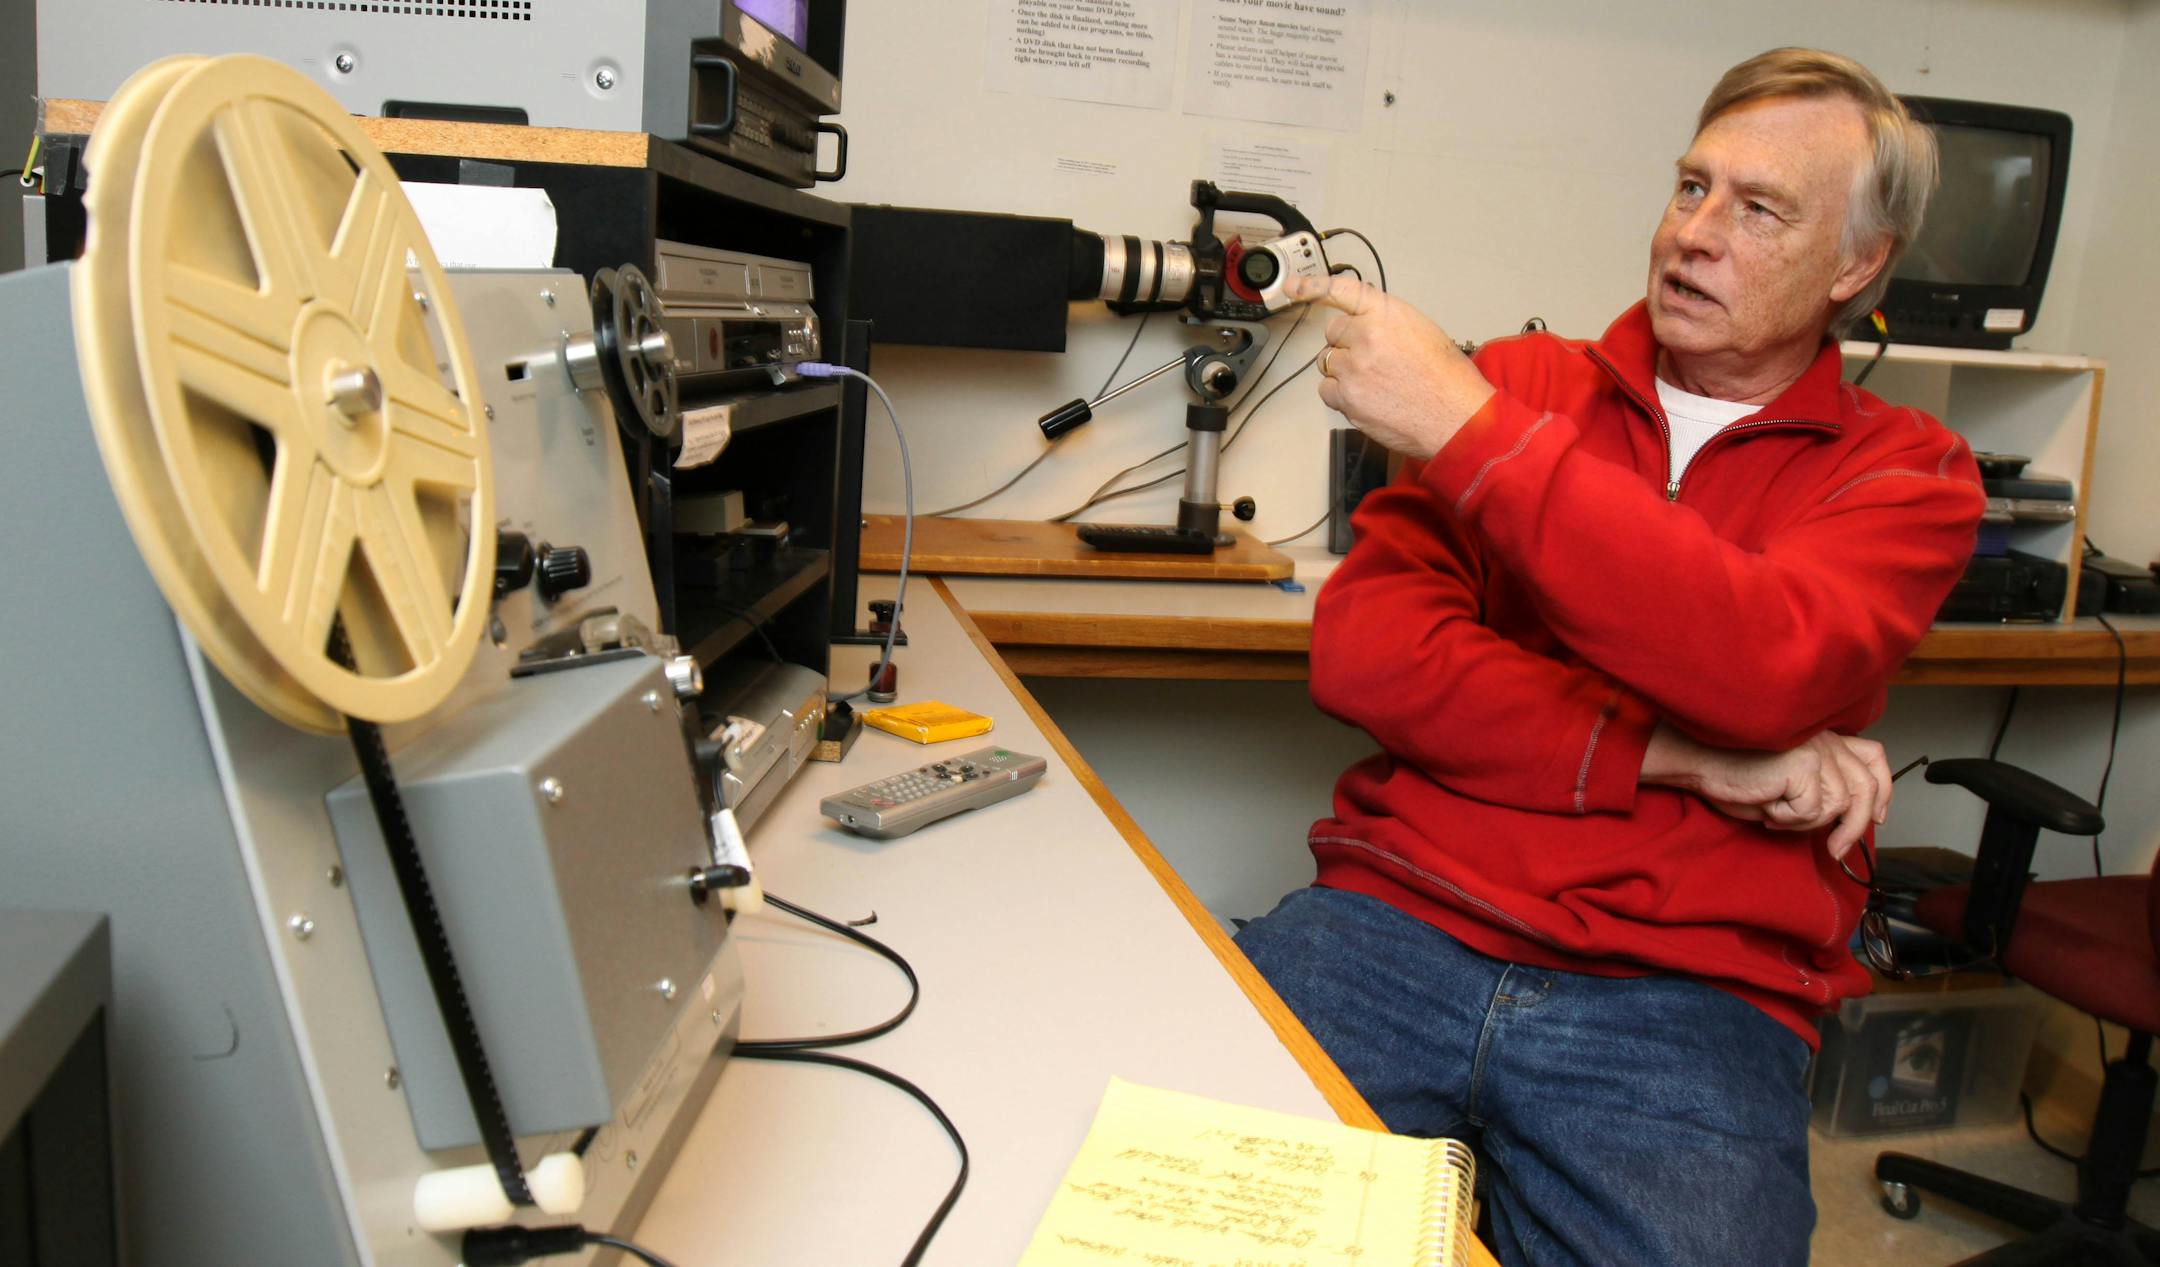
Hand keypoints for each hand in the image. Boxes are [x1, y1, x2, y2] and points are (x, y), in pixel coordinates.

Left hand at [1288, 273, 1496, 461]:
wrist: (1456, 417)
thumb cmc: (1447, 379)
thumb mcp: (1421, 330)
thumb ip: (1386, 321)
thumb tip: (1362, 323)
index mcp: (1386, 313)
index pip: (1341, 291)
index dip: (1313, 287)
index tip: (1293, 287)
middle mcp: (1366, 336)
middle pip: (1333, 333)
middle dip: (1347, 343)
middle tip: (1374, 359)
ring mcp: (1353, 368)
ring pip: (1328, 362)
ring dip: (1344, 370)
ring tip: (1376, 382)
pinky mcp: (1347, 398)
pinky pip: (1327, 390)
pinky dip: (1341, 394)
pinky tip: (1367, 397)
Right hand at [1642, 724, 1891, 860]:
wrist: (1699, 761)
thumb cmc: (1734, 774)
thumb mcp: (1787, 785)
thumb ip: (1820, 791)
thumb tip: (1848, 821)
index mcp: (1825, 737)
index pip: (1873, 758)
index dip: (1882, 790)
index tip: (1878, 816)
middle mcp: (1826, 737)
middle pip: (1866, 787)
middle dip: (1856, 825)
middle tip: (1836, 851)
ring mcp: (1818, 748)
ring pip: (1838, 805)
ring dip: (1805, 820)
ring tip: (1774, 813)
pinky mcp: (1806, 763)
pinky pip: (1812, 810)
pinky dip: (1788, 818)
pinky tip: (1766, 804)